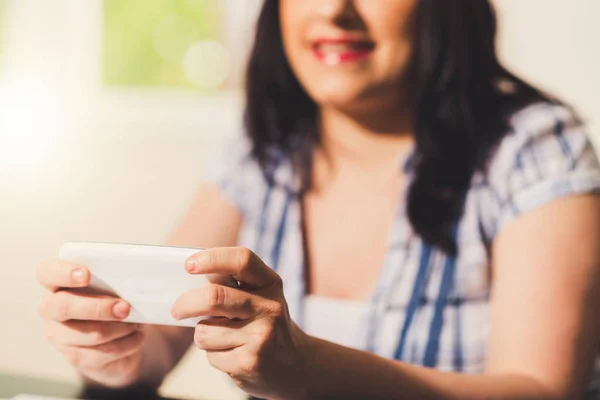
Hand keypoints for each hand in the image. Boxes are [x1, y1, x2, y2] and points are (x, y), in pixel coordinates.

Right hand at [37, 260, 145, 387]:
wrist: (116, 336)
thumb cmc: (112, 299)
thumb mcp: (112, 284)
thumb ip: (114, 278)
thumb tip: (134, 279)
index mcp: (57, 283)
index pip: (47, 273)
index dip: (64, 273)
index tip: (86, 275)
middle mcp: (51, 309)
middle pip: (64, 306)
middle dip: (98, 307)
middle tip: (125, 308)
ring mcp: (59, 335)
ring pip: (90, 333)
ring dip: (120, 328)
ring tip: (137, 323)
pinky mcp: (74, 356)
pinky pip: (101, 353)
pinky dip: (126, 344)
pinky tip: (136, 337)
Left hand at [171, 247, 308, 399]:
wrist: (295, 364)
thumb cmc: (264, 323)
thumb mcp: (260, 296)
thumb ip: (232, 285)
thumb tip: (189, 277)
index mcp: (270, 283)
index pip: (242, 260)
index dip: (212, 258)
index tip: (189, 265)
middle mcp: (269, 307)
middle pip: (214, 297)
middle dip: (186, 303)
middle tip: (177, 309)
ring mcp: (261, 336)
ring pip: (205, 331)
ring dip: (204, 335)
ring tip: (223, 338)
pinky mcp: (250, 362)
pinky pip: (211, 355)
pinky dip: (214, 355)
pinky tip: (233, 354)